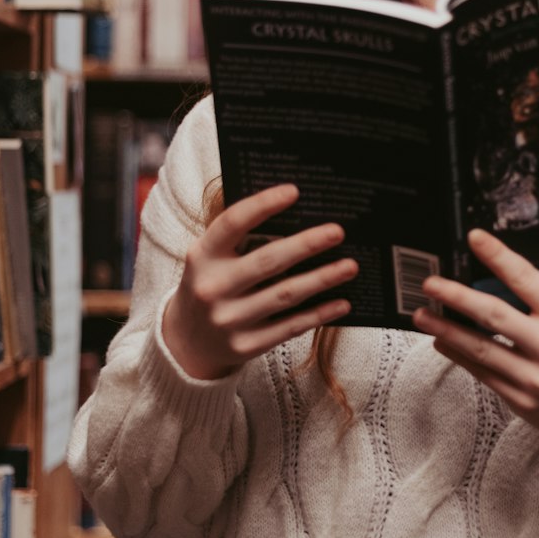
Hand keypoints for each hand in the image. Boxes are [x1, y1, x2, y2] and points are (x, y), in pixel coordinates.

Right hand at [162, 184, 357, 379]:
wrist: (187, 343)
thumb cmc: (212, 285)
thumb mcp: (211, 259)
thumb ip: (241, 240)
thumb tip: (299, 219)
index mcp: (202, 256)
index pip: (232, 224)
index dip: (263, 205)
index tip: (294, 191)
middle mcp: (212, 288)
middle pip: (267, 261)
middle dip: (306, 244)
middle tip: (337, 232)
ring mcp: (228, 320)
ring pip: (285, 294)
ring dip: (322, 278)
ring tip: (350, 265)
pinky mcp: (246, 346)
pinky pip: (290, 327)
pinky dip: (319, 314)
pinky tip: (342, 302)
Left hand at [413, 228, 538, 441]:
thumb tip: (493, 281)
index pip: (526, 279)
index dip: (498, 255)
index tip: (474, 237)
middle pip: (493, 315)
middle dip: (455, 296)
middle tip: (429, 283)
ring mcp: (534, 377)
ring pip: (479, 348)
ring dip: (445, 329)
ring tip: (421, 315)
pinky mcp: (521, 399)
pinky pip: (481, 372)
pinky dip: (458, 354)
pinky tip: (442, 341)